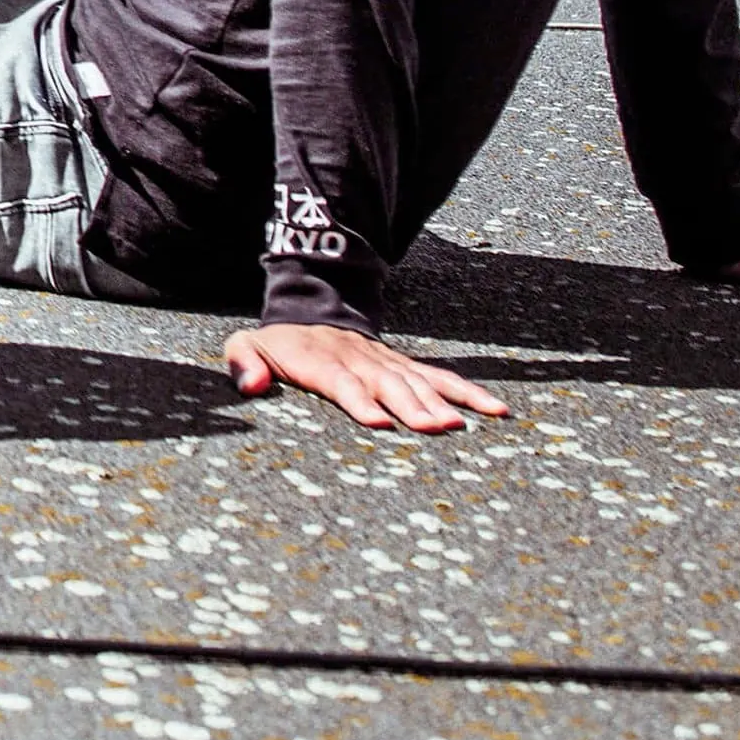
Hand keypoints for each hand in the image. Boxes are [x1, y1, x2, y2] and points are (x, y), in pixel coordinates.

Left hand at [224, 322, 506, 431]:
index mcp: (322, 361)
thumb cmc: (280, 343)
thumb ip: (244, 364)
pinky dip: (467, 392)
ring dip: (441, 402)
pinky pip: (440, 378)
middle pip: (388, 384)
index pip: (342, 382)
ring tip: (462, 425)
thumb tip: (252, 386)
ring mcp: (387, 363)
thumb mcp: (248, 346)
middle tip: (432, 428)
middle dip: (410, 406)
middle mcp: (360, 361)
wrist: (312, 310)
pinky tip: (494, 409)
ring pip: (418, 381)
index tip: (377, 422)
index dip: (359, 400)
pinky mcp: (407, 366)